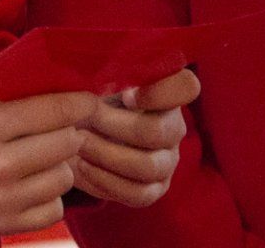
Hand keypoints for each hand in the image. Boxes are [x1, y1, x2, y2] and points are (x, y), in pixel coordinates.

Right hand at [0, 92, 100, 235]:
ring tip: (42, 158)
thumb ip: (13, 104)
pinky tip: (32, 184)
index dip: (78, 103)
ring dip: (60, 165)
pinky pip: (54, 210)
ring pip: (64, 178)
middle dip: (69, 132)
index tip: (89, 100)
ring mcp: (0, 200)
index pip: (50, 111)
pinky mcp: (2, 225)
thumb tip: (65, 94)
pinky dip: (50, 196)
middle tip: (61, 129)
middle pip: (65, 143)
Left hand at [69, 68, 197, 206]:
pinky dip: (105, 181)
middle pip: (159, 131)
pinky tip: (82, 167)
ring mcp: (167, 162)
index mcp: (165, 94)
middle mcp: (174, 128)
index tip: (125, 94)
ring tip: (79, 144)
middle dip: (114, 125)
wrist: (79, 137)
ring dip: (107, 155)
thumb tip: (84, 71)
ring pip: (148, 166)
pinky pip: (137, 194)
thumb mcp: (94, 81)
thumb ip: (99, 73)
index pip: (186, 86)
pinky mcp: (154, 189)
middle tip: (84, 118)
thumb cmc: (88, 101)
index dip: (161, 91)